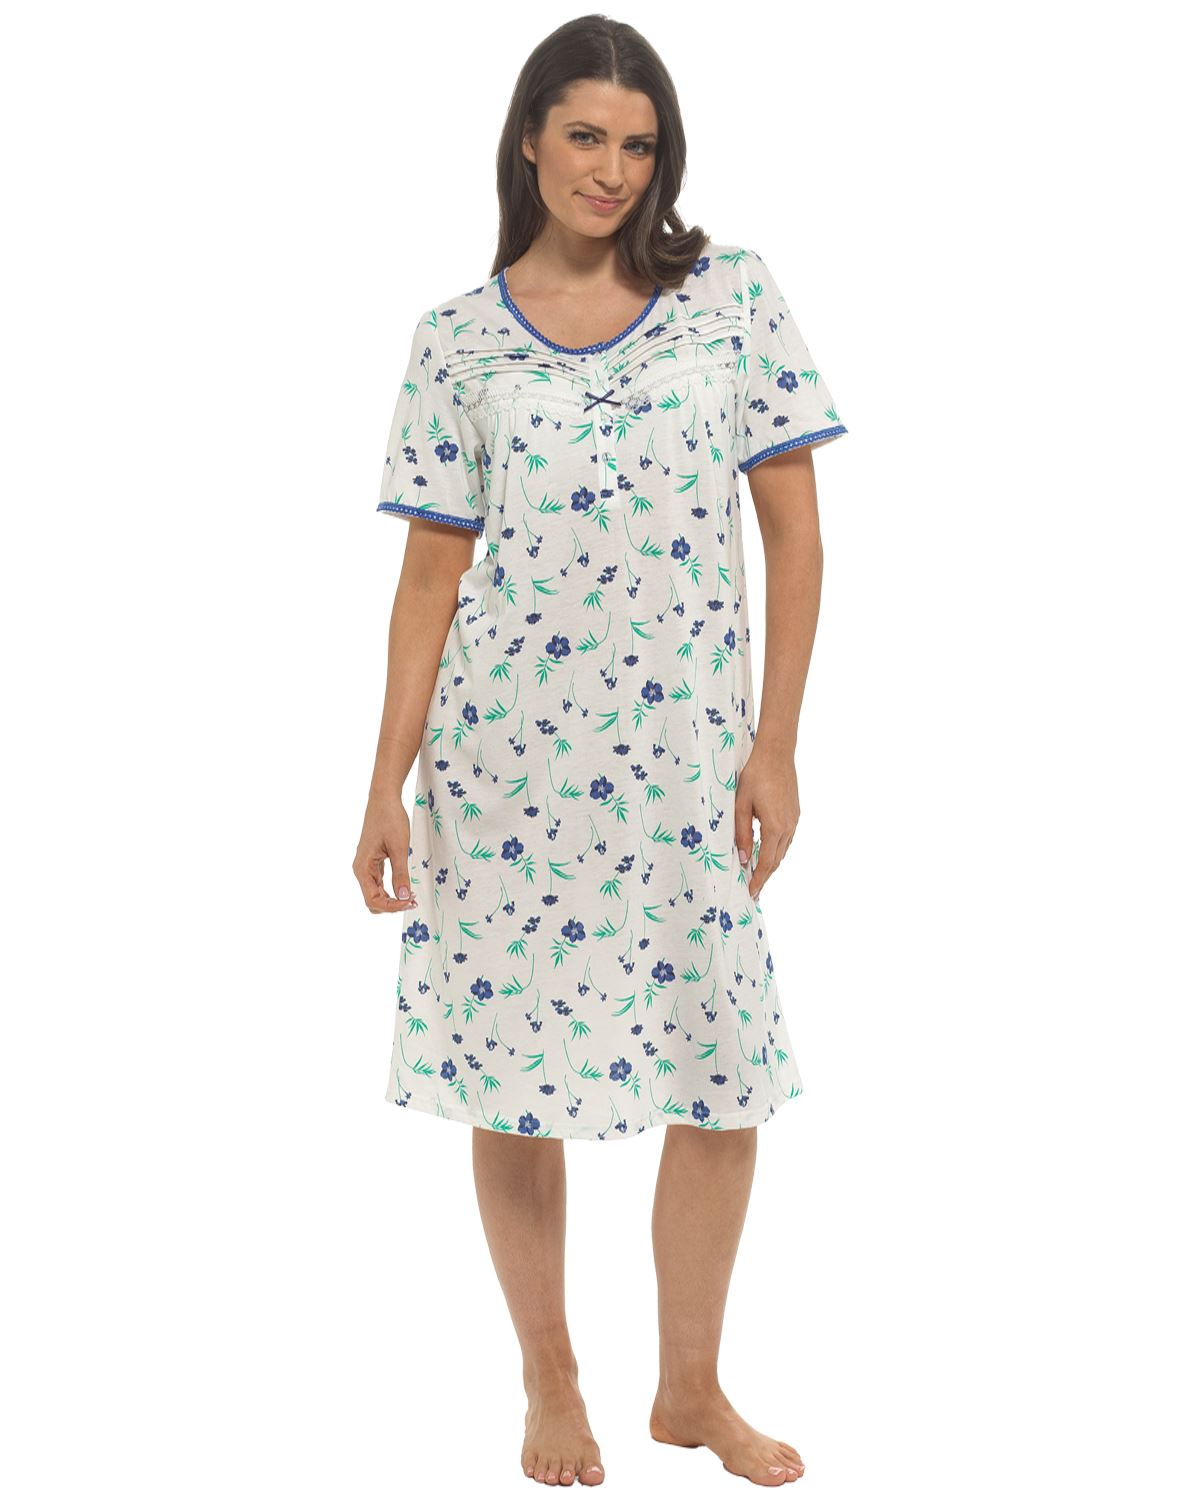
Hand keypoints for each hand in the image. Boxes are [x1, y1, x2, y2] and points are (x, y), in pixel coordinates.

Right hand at [352, 789, 417, 912]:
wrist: (384, 798)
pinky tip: (405, 886)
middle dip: (391, 905)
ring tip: (411, 896)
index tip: (410, 902)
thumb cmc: (390, 819)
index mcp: (363, 868)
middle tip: (412, 901)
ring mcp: (366, 865)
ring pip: (375, 893)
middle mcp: (361, 869)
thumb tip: (404, 897)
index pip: (373, 899)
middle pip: (372, 900)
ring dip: (392, 898)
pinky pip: (378, 882)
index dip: (392, 906)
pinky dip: (390, 889)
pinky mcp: (372, 861)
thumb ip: (401, 874)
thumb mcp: (400, 848)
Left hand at [733, 743, 799, 900]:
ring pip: (783, 850)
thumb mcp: (741, 806)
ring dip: (771, 864)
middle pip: (777, 860)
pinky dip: (777, 850)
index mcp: (775, 827)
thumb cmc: (755, 776)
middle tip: (754, 890)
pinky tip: (768, 851)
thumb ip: (742, 834)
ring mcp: (794, 820)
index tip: (751, 893)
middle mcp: (788, 827)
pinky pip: (787, 839)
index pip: (766, 862)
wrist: (776, 754)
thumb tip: (744, 859)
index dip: (758, 880)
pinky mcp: (795, 813)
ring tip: (758, 875)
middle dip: (765, 877)